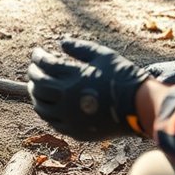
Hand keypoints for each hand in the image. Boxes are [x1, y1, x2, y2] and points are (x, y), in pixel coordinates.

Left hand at [27, 39, 149, 140]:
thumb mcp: (103, 56)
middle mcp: (67, 100)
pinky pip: (53, 122)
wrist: (140, 107)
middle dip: (33, 74)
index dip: (38, 57)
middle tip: (33, 68)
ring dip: (35, 95)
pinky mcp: (76, 131)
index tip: (37, 52)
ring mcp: (70, 118)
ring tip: (36, 86)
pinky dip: (46, 112)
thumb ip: (80, 48)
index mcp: (73, 78)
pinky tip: (47, 105)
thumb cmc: (124, 77)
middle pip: (39, 86)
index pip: (45, 65)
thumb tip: (61, 42)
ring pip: (41, 107)